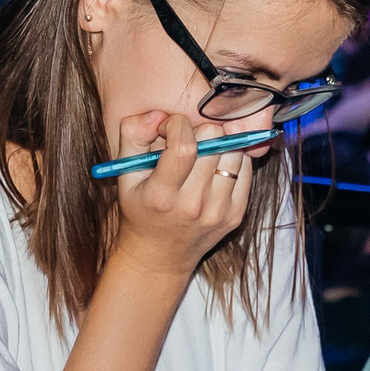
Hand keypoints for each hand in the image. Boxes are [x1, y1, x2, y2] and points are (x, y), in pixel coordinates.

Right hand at [107, 111, 251, 280]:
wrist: (159, 256)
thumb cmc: (140, 207)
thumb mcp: (123, 173)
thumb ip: (132, 135)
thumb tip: (159, 114)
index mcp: (161, 196)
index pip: (183, 146)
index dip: (177, 125)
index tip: (169, 128)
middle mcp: (193, 206)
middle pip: (214, 141)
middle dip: (199, 131)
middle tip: (188, 141)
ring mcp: (218, 211)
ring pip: (234, 150)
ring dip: (219, 144)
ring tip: (202, 155)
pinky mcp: (236, 214)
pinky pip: (245, 168)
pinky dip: (232, 159)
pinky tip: (214, 167)